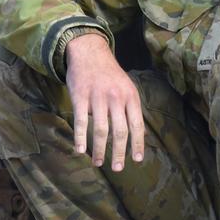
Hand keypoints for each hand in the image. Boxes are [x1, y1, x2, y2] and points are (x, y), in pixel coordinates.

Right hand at [65, 33, 144, 170]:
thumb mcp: (127, 87)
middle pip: (120, 131)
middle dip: (119, 153)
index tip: (137, 160)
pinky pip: (81, 121)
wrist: (89, 52)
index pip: (137, 125)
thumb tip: (139, 134)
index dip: (137, 144)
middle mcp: (116, 98)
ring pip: (101, 130)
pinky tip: (80, 150)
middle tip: (117, 168)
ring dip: (100, 150)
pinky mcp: (80, 96)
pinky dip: (81, 138)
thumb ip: (132, 108)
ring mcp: (97, 97)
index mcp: (130, 96)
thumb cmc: (110, 74)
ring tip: (99, 163)